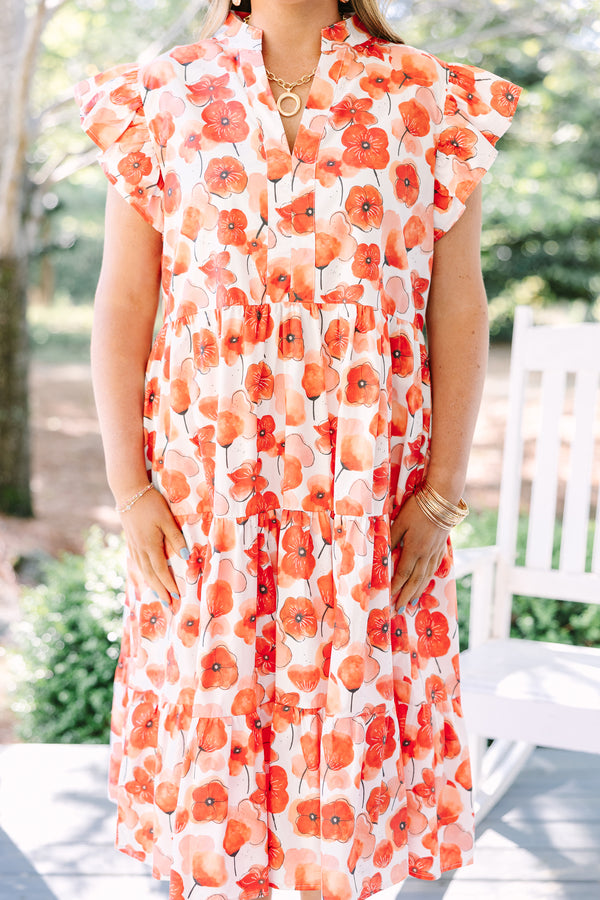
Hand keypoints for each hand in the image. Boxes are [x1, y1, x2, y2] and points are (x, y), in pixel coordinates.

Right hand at [118, 486, 188, 605]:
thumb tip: (186, 557)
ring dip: (152, 584)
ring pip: (142, 570)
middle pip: (150, 575)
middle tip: (169, 605)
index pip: (161, 571)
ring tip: (159, 595)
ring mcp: (133, 545)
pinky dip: (143, 572)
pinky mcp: (130, 540)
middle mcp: (140, 549)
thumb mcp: (166, 519)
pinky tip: (146, 575)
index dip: (169, 584)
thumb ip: (176, 538)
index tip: (177, 596)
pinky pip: (137, 562)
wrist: (128, 491)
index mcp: (150, 545)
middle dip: (160, 591)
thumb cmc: (151, 503)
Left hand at [390, 494, 448, 613]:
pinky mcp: (442, 547)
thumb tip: (383, 554)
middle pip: (416, 580)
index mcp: (414, 549)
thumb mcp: (400, 521)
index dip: (395, 587)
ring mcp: (436, 551)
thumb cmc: (418, 508)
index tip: (389, 599)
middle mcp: (426, 554)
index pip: (403, 574)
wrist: (444, 499)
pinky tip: (426, 581)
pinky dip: (428, 578)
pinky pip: (434, 567)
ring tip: (412, 602)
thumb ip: (391, 538)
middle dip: (407, 596)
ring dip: (418, 591)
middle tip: (400, 609)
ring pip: (426, 576)